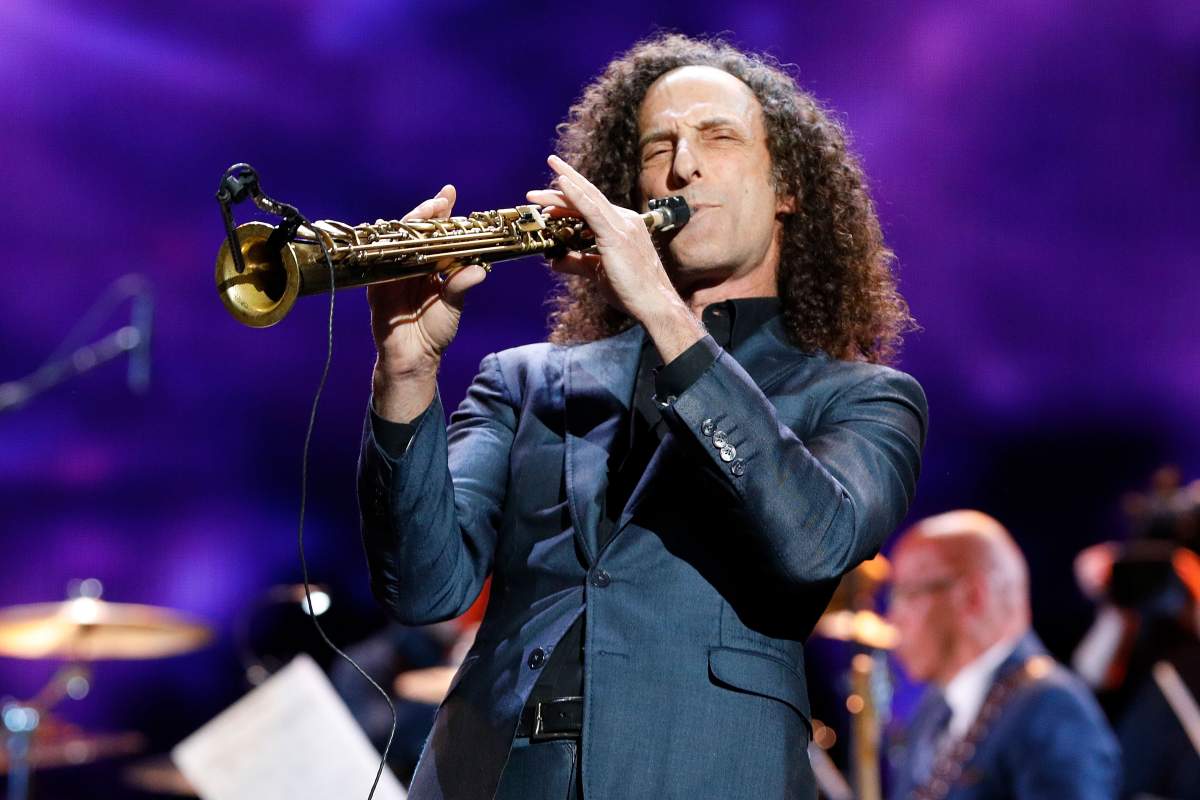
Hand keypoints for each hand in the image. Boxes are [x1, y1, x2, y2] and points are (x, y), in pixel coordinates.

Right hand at [367, 184, 487, 378]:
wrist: (413, 358)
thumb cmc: (434, 332)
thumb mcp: (452, 305)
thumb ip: (461, 285)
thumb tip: (479, 269)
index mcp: (429, 265)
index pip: (435, 234)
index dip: (441, 213)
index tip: (449, 193)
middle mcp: (410, 264)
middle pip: (415, 231)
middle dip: (426, 212)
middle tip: (439, 200)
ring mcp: (392, 272)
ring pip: (397, 240)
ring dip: (410, 225)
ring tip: (425, 212)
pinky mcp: (376, 285)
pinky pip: (379, 261)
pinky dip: (386, 248)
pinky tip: (397, 235)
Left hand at [527, 156, 702, 360]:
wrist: (653, 303)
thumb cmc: (632, 290)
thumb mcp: (599, 272)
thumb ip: (578, 262)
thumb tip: (555, 261)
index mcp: (621, 226)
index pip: (591, 207)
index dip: (567, 201)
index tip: (546, 202)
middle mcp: (624, 220)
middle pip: (588, 196)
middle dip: (564, 182)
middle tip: (543, 175)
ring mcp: (622, 225)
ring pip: (587, 200)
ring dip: (560, 190)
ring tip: (535, 191)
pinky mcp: (617, 236)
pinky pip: (592, 210)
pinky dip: (575, 195)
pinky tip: (561, 183)